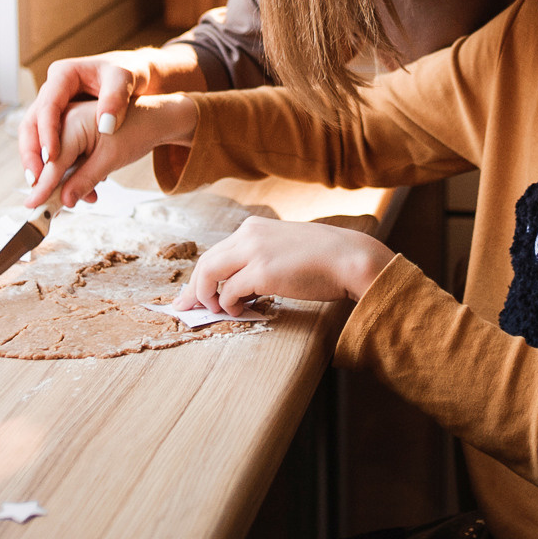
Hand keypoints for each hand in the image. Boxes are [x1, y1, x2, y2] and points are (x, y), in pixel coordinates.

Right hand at [19, 50, 155, 200]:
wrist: (137, 79)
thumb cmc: (129, 73)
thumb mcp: (126, 80)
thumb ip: (116, 98)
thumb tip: (106, 123)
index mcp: (64, 76)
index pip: (48, 106)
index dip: (47, 133)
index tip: (52, 158)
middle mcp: (53, 91)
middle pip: (31, 123)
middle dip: (31, 153)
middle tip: (36, 180)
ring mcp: (55, 108)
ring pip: (34, 137)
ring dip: (36, 163)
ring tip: (42, 187)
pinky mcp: (62, 123)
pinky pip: (48, 144)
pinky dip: (51, 164)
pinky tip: (58, 182)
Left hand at [171, 217, 392, 316]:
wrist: (350, 258)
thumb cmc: (324, 258)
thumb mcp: (285, 248)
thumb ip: (260, 259)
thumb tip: (239, 288)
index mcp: (254, 227)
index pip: (217, 251)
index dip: (202, 274)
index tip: (194, 292)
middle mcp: (249, 234)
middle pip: (206, 261)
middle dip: (193, 288)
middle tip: (187, 308)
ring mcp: (254, 252)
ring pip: (209, 274)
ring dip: (208, 297)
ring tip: (217, 311)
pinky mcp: (262, 272)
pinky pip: (229, 291)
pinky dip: (228, 305)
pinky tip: (239, 311)